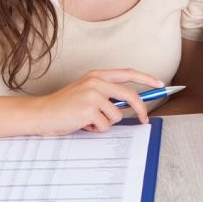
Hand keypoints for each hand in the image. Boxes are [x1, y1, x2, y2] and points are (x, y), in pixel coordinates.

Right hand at [31, 69, 163, 134]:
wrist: (42, 113)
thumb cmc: (64, 106)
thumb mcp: (86, 92)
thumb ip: (106, 94)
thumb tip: (129, 105)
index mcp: (97, 75)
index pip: (128, 73)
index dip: (146, 78)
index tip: (159, 85)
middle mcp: (96, 82)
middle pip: (129, 96)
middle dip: (140, 110)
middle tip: (144, 120)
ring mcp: (92, 95)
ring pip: (117, 115)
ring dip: (106, 123)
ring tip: (90, 121)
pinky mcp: (89, 110)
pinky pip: (105, 125)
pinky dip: (97, 129)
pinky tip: (83, 124)